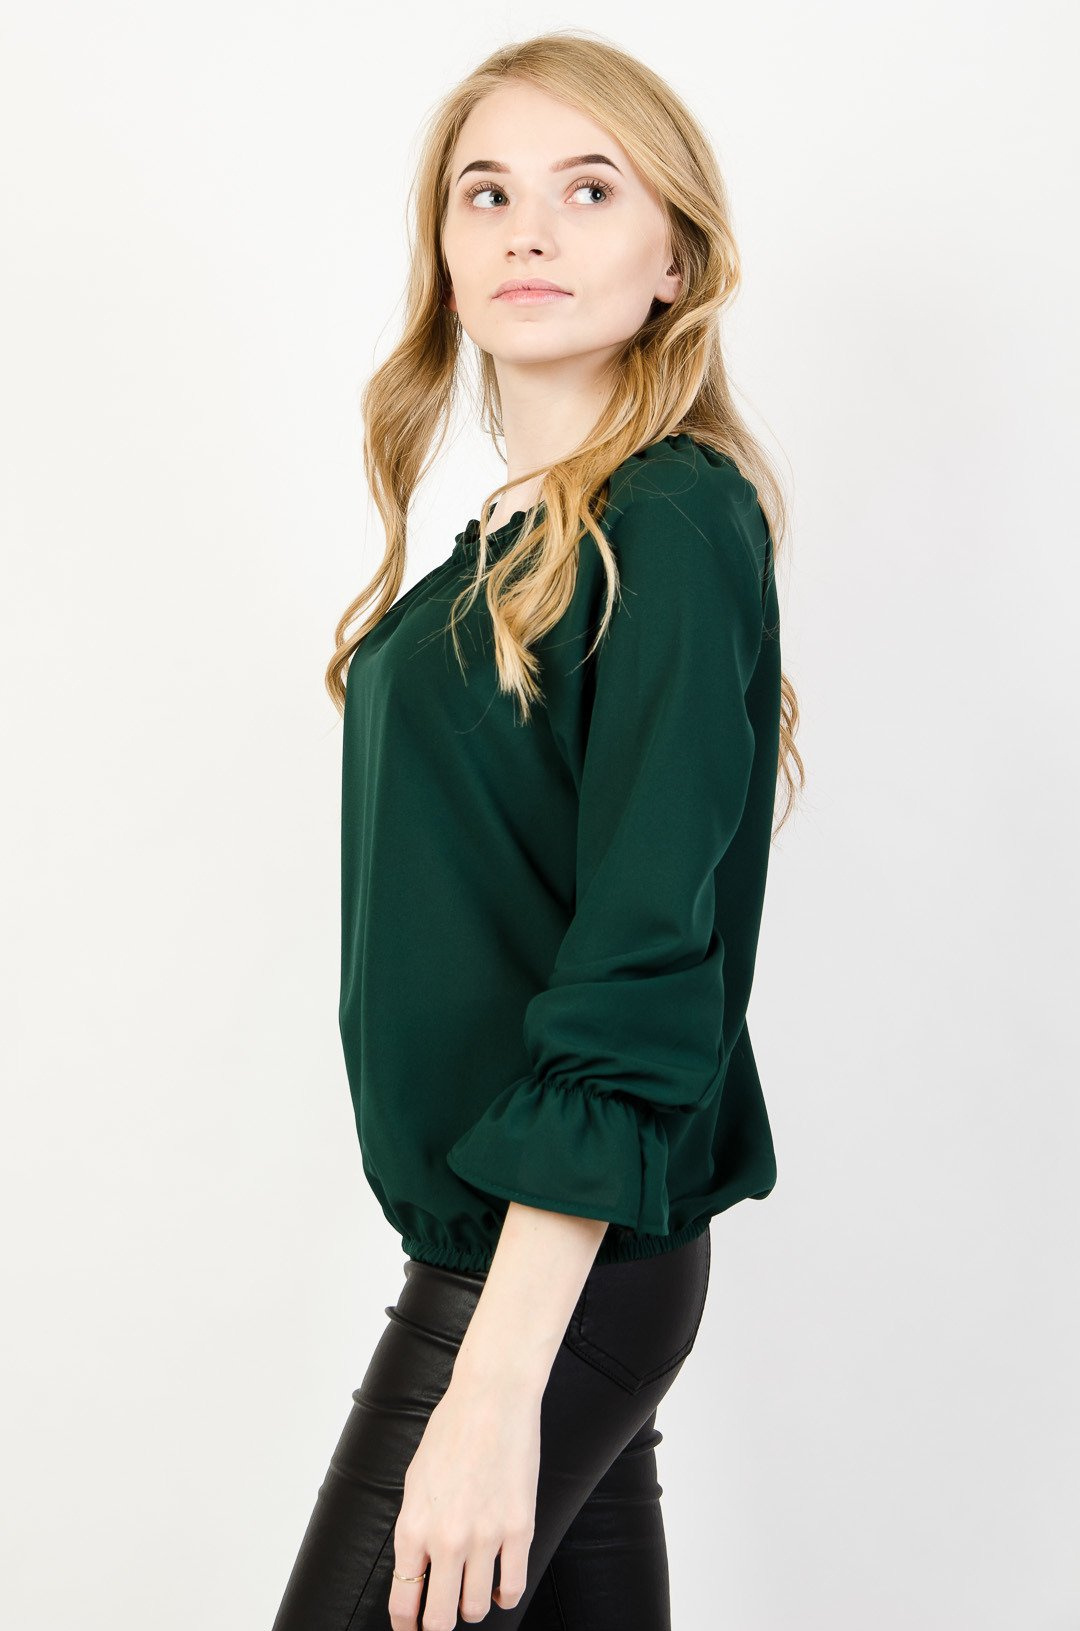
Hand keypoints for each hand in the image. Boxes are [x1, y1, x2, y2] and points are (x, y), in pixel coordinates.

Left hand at [389, 1368, 541, 1627]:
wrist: (492, 1399)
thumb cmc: (451, 1431)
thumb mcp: (415, 1481)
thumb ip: (415, 1529)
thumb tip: (417, 1569)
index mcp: (413, 1527)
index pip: (403, 1603)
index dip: (407, 1626)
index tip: (412, 1629)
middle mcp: (447, 1540)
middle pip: (440, 1620)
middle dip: (437, 1625)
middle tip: (441, 1616)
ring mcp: (486, 1537)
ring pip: (476, 1608)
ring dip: (471, 1606)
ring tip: (472, 1590)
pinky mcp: (519, 1529)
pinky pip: (513, 1588)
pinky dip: (504, 1596)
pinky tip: (498, 1585)